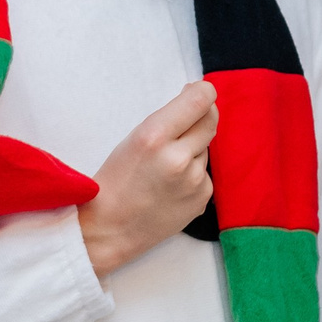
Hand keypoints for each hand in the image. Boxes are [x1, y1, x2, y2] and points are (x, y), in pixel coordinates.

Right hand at [77, 81, 217, 275]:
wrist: (110, 230)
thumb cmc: (115, 180)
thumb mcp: (132, 139)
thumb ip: (168, 120)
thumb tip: (199, 97)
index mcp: (154, 137)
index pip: (199, 100)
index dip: (203, 92)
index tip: (198, 91)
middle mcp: (178, 158)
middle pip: (210, 120)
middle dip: (201, 115)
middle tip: (183, 123)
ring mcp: (193, 181)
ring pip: (205, 148)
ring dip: (193, 149)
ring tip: (165, 168)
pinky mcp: (202, 198)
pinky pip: (205, 173)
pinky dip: (193, 174)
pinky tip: (171, 187)